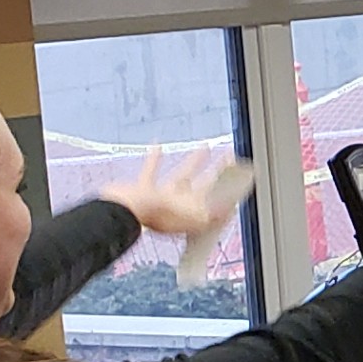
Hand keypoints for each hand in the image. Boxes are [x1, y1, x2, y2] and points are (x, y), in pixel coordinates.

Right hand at [99, 148, 236, 237]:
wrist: (118, 214)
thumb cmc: (150, 216)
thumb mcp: (186, 216)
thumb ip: (209, 212)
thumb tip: (230, 208)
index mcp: (192, 212)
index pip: (218, 200)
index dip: (232, 190)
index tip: (244, 176)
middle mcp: (179, 205)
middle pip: (206, 186)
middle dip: (219, 173)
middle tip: (230, 158)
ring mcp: (161, 197)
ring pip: (182, 175)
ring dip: (193, 162)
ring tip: (205, 147)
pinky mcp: (141, 189)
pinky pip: (151, 171)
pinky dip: (154, 159)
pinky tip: (158, 145)